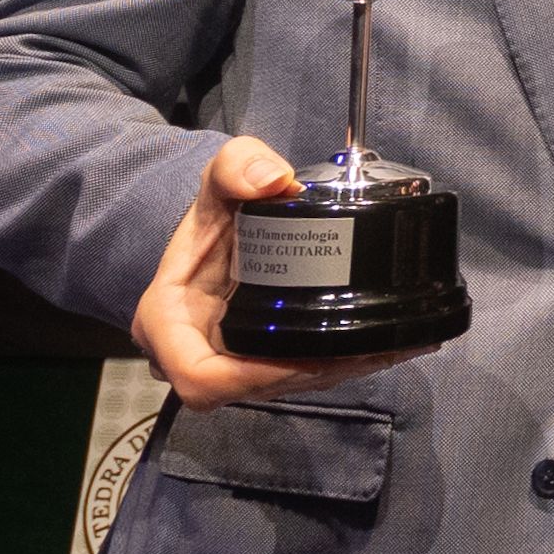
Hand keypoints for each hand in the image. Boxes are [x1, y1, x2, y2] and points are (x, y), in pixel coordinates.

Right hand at [132, 136, 422, 411]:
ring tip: (386, 350)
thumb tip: (273, 180)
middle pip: (250, 389)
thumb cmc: (213, 212)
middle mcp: (191, 352)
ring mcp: (223, 363)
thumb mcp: (220, 175)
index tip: (308, 357)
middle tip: (370, 349)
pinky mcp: (252, 364)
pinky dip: (335, 365)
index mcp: (167, 321)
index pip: (202, 379)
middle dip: (310, 374)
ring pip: (277, 387)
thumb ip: (237, 164)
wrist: (215, 229)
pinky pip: (291, 377)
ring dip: (332, 374)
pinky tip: (379, 348)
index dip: (255, 379)